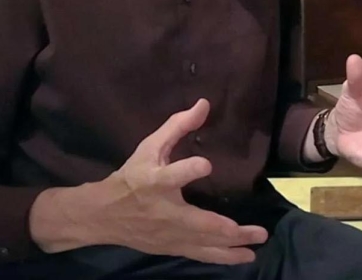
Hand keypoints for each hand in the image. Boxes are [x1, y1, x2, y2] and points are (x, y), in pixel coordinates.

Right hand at [97, 99, 267, 263]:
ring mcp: (169, 235)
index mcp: (155, 183)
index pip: (172, 176)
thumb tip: (204, 104)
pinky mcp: (172, 247)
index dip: (188, 170)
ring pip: (204, 245)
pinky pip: (200, 255)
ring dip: (233, 248)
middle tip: (259, 230)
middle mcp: (165, 213)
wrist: (101, 215)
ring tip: (257, 246)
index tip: (206, 164)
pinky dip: (223, 258)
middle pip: (199, 224)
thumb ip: (177, 127)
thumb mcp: (149, 147)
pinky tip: (244, 258)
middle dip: (230, 230)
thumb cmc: (130, 176)